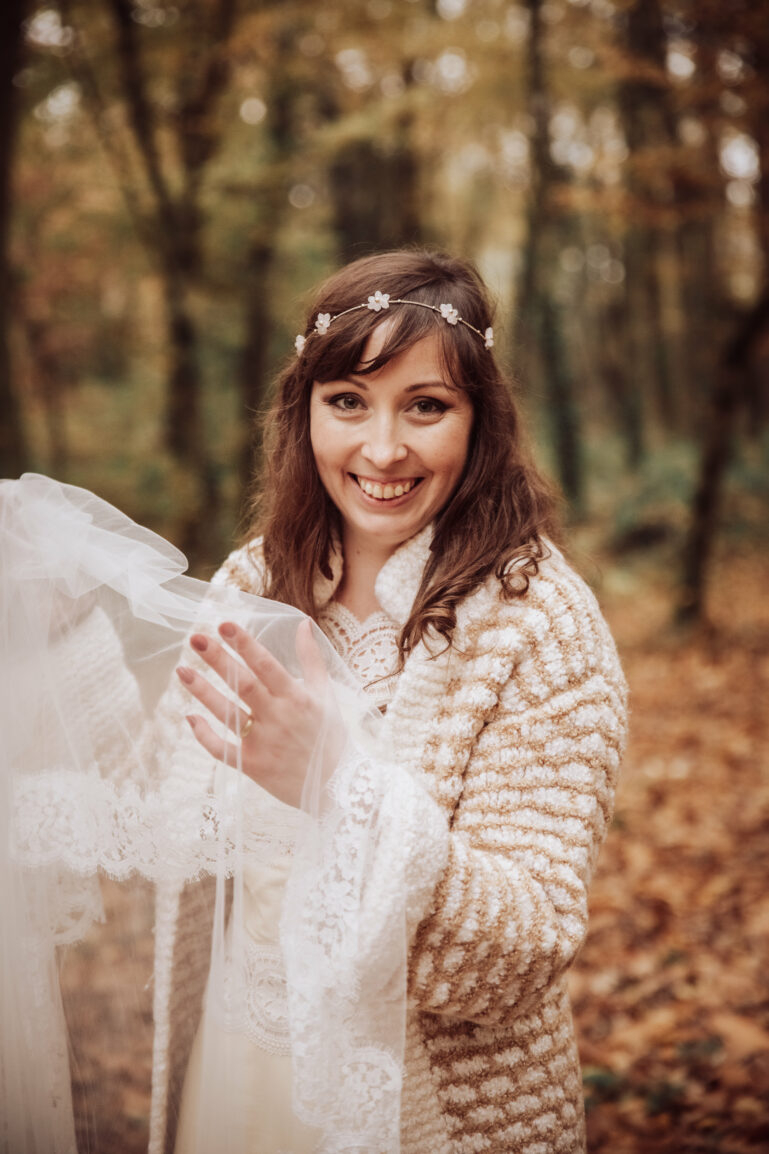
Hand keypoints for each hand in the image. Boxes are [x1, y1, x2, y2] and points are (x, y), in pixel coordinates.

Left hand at [176, 618, 338, 807]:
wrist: (337, 786)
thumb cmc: (330, 736)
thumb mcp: (325, 693)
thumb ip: (311, 658)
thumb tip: (301, 623)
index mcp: (297, 698)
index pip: (267, 665)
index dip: (246, 644)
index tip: (225, 624)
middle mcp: (278, 717)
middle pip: (243, 684)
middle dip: (219, 659)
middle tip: (196, 638)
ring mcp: (263, 742)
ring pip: (227, 713)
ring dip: (203, 691)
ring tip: (182, 670)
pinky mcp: (252, 765)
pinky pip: (221, 749)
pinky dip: (204, 735)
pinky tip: (190, 717)